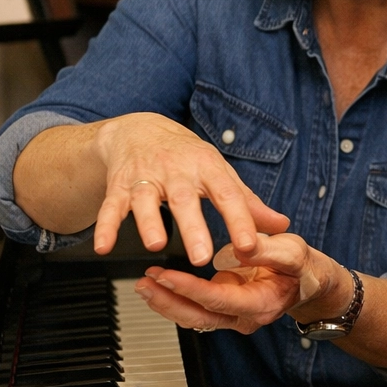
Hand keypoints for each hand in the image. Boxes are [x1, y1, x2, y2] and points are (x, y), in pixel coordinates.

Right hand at [91, 112, 289, 264]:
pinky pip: (111, 206)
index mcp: (208, 168)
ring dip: (149, 222)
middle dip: (194, 227)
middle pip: (185, 200)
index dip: (240, 220)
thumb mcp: (220, 173)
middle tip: (202, 256)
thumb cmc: (187, 156)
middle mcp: (176, 170)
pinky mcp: (119, 185)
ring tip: (155, 245)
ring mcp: (146, 177)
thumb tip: (281, 225)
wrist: (139, 129)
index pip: (228, 195)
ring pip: (146, 200)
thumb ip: (248, 203)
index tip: (250, 246)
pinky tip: (104, 247)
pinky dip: (106, 226)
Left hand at [135, 231, 341, 333]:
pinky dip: (174, 298)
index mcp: (261, 305)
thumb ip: (266, 250)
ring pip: (193, 318)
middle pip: (199, 317)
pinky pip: (195, 309)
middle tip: (145, 282)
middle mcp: (244, 318)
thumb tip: (241, 245)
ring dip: (166, 302)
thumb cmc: (302, 267)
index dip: (191, 289)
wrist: (309, 282)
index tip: (168, 275)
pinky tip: (159, 284)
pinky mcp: (224, 309)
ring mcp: (232, 316)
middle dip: (168, 301)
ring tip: (145, 282)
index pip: (219, 300)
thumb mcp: (292, 251)